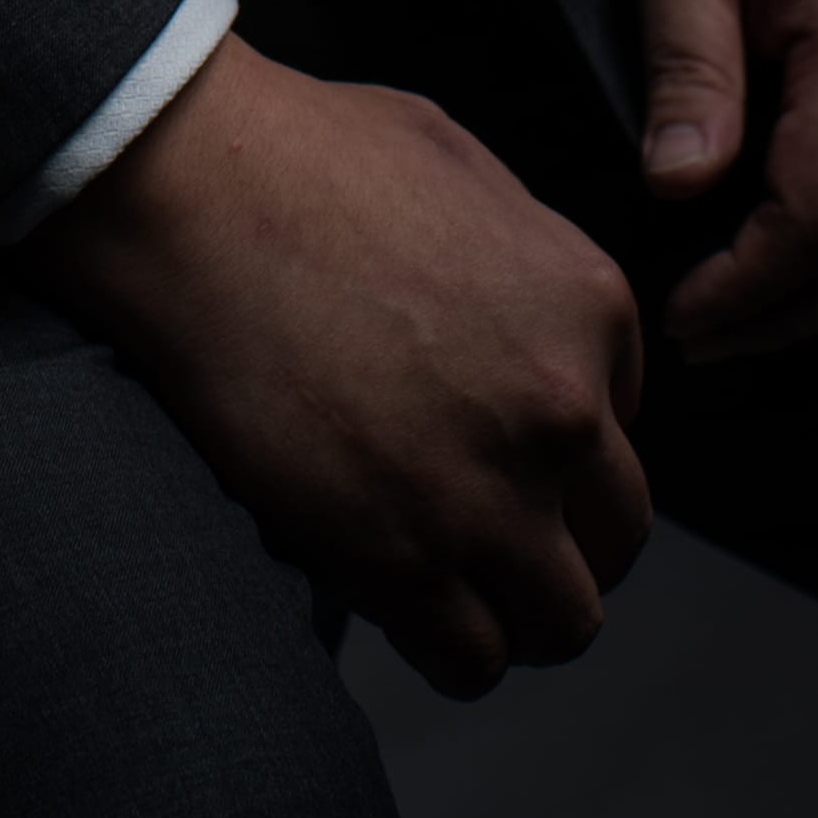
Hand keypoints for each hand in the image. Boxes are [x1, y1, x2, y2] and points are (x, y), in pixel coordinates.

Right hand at [27, 30, 650, 695]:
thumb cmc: (302, 157)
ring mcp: (486, 495)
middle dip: (563, 537)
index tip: (504, 439)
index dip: (562, 439)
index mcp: (585, 304)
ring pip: (565, 620)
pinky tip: (405, 600)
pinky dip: (450, 647)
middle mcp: (560, 408)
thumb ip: (522, 249)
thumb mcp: (458, 160)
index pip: (624, 420)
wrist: (193, 193)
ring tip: (457, 579)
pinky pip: (473, 660)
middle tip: (494, 525)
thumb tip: (524, 311)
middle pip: (617, 535)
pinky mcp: (398, 561)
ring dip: (518, 608)